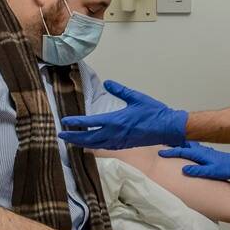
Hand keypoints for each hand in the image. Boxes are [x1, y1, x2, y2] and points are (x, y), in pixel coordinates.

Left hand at [60, 80, 187, 149]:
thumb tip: (107, 82)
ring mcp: (120, 141)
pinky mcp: (125, 145)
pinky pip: (105, 147)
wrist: (167, 128)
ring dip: (82, 143)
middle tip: (61, 135)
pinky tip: (91, 145)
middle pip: (89, 138)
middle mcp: (115, 133)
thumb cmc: (153, 112)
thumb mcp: (136, 97)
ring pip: (96, 145)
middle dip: (74, 137)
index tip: (64, 121)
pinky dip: (95, 146)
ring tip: (72, 141)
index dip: (76, 122)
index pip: (90, 123)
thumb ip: (120, 90)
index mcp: (116, 120)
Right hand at [157, 142, 229, 179]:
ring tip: (171, 147)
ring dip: (179, 146)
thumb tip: (184, 170)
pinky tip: (186, 152)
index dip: (170, 152)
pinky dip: (186, 148)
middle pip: (183, 146)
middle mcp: (201, 150)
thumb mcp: (212, 171)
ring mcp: (205, 151)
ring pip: (188, 146)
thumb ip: (198, 170)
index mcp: (200, 154)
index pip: (181, 152)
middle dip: (172, 145)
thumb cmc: (226, 168)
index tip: (160, 152)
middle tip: (162, 146)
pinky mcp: (208, 153)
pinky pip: (193, 149)